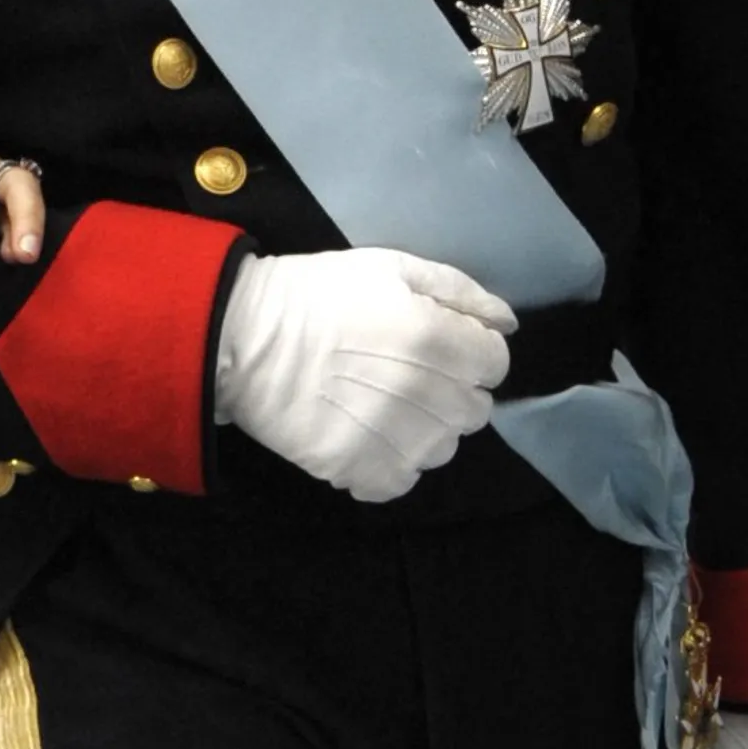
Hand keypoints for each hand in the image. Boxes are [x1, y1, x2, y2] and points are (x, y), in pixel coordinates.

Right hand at [211, 245, 513, 502]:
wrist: (241, 335)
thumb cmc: (317, 293)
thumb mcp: (390, 267)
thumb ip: (458, 291)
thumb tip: (506, 324)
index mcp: (436, 338)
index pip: (495, 364)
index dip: (471, 353)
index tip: (439, 349)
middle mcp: (423, 393)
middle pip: (474, 411)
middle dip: (450, 392)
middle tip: (406, 376)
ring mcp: (391, 437)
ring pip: (442, 449)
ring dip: (422, 431)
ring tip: (381, 408)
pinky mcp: (357, 468)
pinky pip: (402, 482)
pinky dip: (388, 465)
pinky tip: (363, 436)